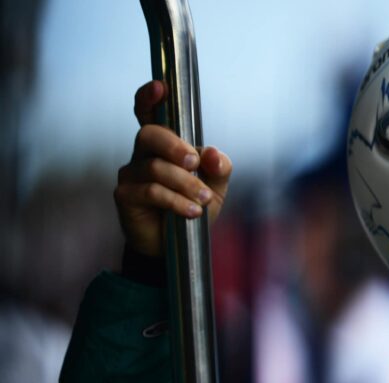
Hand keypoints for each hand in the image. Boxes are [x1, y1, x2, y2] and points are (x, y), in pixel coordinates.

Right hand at [114, 80, 231, 256]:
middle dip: (174, 145)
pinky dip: (176, 201)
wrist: (180, 245)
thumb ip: (220, 167)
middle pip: (149, 134)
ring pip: (155, 167)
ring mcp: (131, 174)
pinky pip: (151, 191)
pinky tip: (191, 212)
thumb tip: (212, 153)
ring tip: (203, 200)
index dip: (149, 98)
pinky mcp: (125, 195)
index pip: (150, 114)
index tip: (159, 87)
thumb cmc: (195, 206)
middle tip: (194, 162)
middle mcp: (143, 154)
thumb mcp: (217, 187)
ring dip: (185, 184)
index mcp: (164, 145)